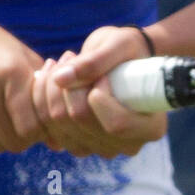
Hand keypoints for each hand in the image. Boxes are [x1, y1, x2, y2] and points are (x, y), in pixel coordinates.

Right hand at [0, 10, 46, 155]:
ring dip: (0, 139)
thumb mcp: (18, 55)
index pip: (33, 126)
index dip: (40, 130)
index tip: (36, 121)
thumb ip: (42, 93)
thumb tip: (59, 143)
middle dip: (21, 137)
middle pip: (13, 141)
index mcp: (10, 71)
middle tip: (18, 122)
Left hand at [30, 27, 166, 158]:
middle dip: (69, 85)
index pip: (116, 124)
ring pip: (61, 126)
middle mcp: (127, 145)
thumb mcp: (118, 45)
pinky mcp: (78, 144)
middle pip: (83, 123)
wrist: (121, 59)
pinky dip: (43, 100)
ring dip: (52, 90)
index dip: (99, 95)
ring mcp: (101, 148)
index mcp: (151, 126)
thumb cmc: (128, 50)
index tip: (100, 73)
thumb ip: (95, 61)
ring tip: (62, 63)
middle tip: (70, 56)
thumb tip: (61, 79)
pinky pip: (50, 129)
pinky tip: (51, 78)